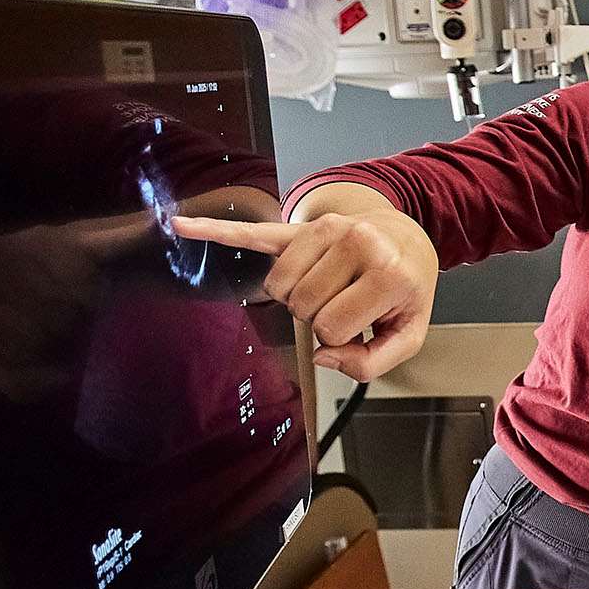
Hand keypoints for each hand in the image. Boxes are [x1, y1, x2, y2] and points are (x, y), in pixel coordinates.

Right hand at [173, 182, 438, 380]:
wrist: (404, 240)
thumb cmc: (402, 290)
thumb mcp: (406, 335)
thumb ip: (371, 363)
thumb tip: (323, 357)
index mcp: (388, 274)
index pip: (331, 328)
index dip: (338, 338)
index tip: (356, 324)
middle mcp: (356, 243)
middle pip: (301, 306)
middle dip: (316, 316)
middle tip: (342, 303)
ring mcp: (324, 230)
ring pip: (278, 286)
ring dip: (294, 297)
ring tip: (325, 289)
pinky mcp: (298, 227)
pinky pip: (250, 233)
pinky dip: (214, 231)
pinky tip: (182, 226)